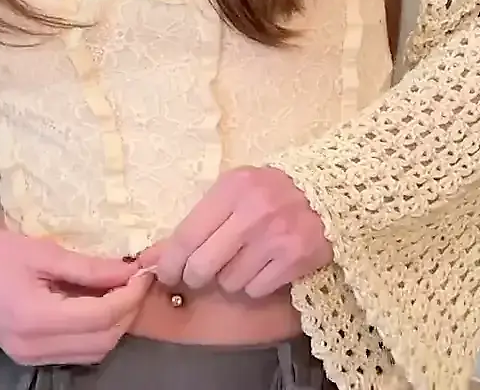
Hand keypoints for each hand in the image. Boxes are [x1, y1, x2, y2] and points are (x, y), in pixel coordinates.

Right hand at [0, 225, 150, 365]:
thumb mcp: (42, 252)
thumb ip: (89, 267)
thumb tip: (130, 270)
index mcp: (36, 318)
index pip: (102, 316)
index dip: (130, 295)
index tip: (144, 272)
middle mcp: (34, 346)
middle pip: (102, 341)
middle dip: (127, 312)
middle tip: (135, 281)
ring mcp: (29, 356)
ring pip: (92, 352)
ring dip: (113, 325)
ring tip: (119, 291)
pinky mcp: (26, 355)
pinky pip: (74, 352)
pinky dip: (93, 332)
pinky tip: (95, 304)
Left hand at [143, 167, 331, 298]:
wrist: (329, 192)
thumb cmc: (269, 192)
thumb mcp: (232, 193)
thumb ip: (195, 223)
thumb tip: (150, 259)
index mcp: (232, 189)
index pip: (186, 236)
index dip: (169, 263)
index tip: (166, 274)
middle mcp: (253, 212)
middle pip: (203, 266)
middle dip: (195, 277)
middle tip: (200, 274)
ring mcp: (276, 237)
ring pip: (229, 282)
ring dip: (230, 279)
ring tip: (244, 260)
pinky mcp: (296, 258)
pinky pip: (256, 289)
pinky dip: (255, 285)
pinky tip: (264, 267)